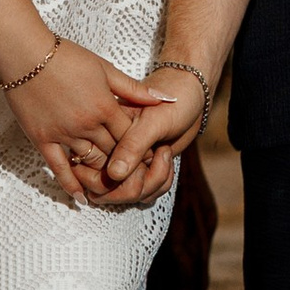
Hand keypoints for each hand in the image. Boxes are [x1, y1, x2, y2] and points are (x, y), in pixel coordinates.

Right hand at [9, 41, 176, 200]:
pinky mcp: (42, 139)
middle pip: (114, 153)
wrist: (25, 53)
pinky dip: (72, 184)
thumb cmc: (66, 57)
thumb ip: (134, 89)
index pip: (131, 137)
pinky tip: (83, 197)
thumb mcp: (105, 69)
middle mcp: (87, 125)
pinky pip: (59, 168)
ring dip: (103, 173)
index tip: (149, 156)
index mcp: (105, 107)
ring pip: (90, 163)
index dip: (142, 148)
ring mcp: (64, 134)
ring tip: (114, 182)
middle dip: (126, 163)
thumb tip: (165, 98)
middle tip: (136, 174)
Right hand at [97, 67, 211, 205]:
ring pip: (127, 195)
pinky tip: (167, 164)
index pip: (100, 175)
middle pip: (111, 192)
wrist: (189, 94)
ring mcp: (122, 161)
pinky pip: (143, 194)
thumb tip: (114, 174)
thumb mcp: (153, 121)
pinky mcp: (137, 168)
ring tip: (165, 154)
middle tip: (162, 154)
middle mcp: (108, 150)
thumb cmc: (173, 101)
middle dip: (142, 184)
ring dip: (154, 184)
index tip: (154, 154)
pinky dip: (159, 185)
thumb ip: (132, 145)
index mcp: (104, 133)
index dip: (127, 177)